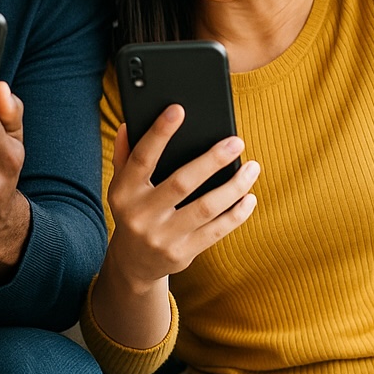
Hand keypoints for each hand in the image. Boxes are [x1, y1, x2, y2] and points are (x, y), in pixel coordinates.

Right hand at [105, 105, 258, 289]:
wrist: (133, 263)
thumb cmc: (132, 210)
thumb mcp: (121, 184)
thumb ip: (125, 154)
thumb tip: (129, 124)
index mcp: (124, 192)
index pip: (142, 157)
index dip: (159, 133)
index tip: (178, 110)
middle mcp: (141, 215)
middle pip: (182, 183)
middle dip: (212, 160)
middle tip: (237, 142)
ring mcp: (163, 237)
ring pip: (205, 208)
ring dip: (234, 187)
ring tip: (253, 167)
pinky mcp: (183, 254)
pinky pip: (215, 231)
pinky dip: (236, 214)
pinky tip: (249, 197)